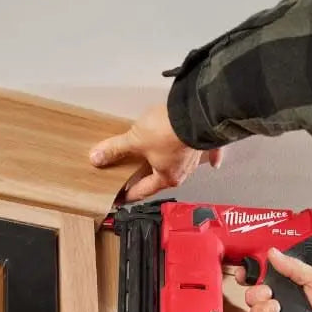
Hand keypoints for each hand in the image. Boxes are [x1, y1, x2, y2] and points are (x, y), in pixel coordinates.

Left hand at [89, 104, 223, 202]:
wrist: (196, 113)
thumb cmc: (170, 131)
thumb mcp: (135, 140)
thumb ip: (115, 149)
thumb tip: (97, 158)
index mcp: (167, 177)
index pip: (143, 191)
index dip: (129, 194)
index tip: (122, 198)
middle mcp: (182, 171)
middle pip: (161, 178)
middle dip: (148, 178)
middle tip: (135, 178)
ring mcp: (194, 157)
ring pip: (180, 166)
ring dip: (171, 166)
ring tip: (161, 162)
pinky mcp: (203, 142)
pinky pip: (207, 154)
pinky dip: (210, 158)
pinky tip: (213, 162)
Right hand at [236, 248, 311, 311]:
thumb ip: (295, 267)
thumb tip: (273, 253)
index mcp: (291, 286)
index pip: (264, 276)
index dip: (251, 273)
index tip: (245, 273)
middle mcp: (282, 303)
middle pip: (254, 294)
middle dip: (258, 294)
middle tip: (271, 296)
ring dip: (263, 311)